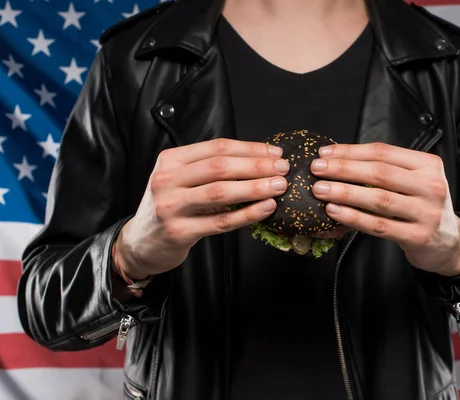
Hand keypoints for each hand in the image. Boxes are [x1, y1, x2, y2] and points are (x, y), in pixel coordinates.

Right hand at [117, 138, 289, 278]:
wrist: (141, 242)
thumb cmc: (171, 207)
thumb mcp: (181, 180)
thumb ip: (210, 170)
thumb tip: (260, 160)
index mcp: (171, 160)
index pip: (217, 148)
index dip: (250, 149)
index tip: (275, 152)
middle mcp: (167, 179)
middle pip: (220, 167)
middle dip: (257, 166)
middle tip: (283, 168)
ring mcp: (170, 206)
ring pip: (220, 192)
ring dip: (255, 188)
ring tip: (279, 186)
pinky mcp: (179, 232)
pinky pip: (221, 222)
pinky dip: (247, 214)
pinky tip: (267, 208)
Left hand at [310, 142, 459, 275]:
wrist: (449, 243)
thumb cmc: (422, 206)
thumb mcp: (415, 181)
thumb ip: (387, 169)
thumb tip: (338, 159)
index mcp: (428, 165)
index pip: (383, 152)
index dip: (351, 151)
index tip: (325, 154)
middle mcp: (431, 186)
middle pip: (379, 173)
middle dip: (343, 169)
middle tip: (317, 170)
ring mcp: (426, 212)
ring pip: (378, 199)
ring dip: (344, 193)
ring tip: (320, 190)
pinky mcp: (418, 236)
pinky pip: (379, 225)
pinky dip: (354, 217)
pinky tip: (334, 211)